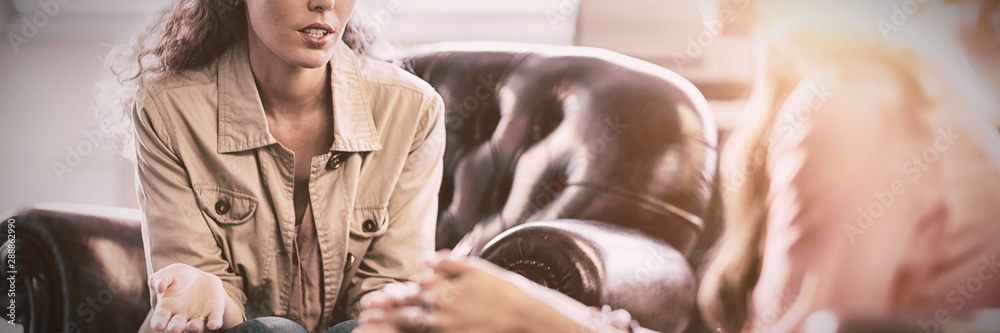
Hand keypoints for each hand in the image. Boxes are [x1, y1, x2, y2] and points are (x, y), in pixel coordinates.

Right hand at [148, 263, 226, 332]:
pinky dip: (214, 324)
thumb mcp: (168, 273)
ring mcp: (197, 316)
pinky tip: (213, 324)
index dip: (158, 324)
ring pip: (195, 327)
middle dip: (175, 329)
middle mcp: (181, 317)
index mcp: (166, 309)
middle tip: (174, 329)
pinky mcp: (213, 313)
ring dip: (194, 328)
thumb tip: (159, 287)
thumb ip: (160, 278)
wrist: (200, 278)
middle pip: (176, 327)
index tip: (158, 326)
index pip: (160, 319)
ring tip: (192, 325)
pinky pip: (214, 320)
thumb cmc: (179, 277)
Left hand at [357, 252, 535, 332]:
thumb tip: (424, 259)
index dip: (388, 298)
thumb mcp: (476, 268)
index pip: (410, 294)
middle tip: (362, 318)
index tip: (371, 301)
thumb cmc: (502, 288)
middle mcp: (443, 311)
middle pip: (405, 314)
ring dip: (392, 328)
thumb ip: (447, 262)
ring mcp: (449, 328)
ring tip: (372, 330)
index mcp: (445, 291)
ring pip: (414, 327)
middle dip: (382, 316)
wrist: (524, 314)